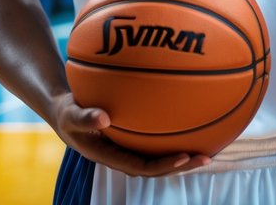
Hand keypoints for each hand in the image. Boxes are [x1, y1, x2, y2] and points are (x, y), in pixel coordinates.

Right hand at [49, 93, 209, 176]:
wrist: (65, 109)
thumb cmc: (68, 111)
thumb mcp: (70, 114)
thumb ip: (84, 117)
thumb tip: (104, 117)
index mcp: (110, 156)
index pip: (141, 167)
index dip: (164, 165)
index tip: (184, 157)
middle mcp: (123, 155)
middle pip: (157, 166)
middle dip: (182, 164)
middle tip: (207, 157)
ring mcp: (129, 147)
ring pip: (160, 155)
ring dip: (184, 154)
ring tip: (210, 146)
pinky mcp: (133, 136)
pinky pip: (158, 138)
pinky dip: (175, 134)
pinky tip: (195, 120)